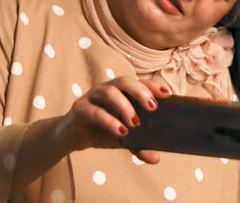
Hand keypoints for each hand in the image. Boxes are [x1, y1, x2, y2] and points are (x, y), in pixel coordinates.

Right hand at [55, 76, 170, 163]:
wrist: (72, 137)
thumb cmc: (101, 131)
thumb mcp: (123, 139)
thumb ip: (139, 146)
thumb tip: (156, 158)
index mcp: (121, 92)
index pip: (138, 83)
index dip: (152, 85)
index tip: (167, 94)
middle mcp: (107, 89)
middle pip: (124, 81)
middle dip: (140, 91)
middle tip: (152, 108)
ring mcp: (92, 96)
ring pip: (109, 91)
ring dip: (124, 105)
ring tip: (135, 123)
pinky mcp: (80, 108)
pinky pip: (94, 111)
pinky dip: (108, 120)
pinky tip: (119, 131)